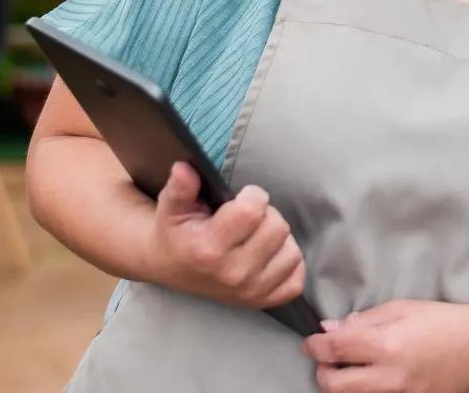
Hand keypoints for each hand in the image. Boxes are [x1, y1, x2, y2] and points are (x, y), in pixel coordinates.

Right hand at [147, 161, 305, 309]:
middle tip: (247, 218)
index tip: (241, 198)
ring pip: (292, 250)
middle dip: (266, 214)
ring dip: (278, 238)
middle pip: (277, 227)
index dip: (252, 196)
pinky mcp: (263, 301)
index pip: (253, 211)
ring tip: (256, 235)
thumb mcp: (172, 206)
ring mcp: (249, 291)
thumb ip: (180, 186)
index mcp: (208, 249)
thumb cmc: (176, 232)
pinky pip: (296, 277)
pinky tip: (268, 254)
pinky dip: (287, 262)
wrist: (171, 267)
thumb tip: (185, 168)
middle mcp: (232, 274)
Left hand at [303, 300, 468, 392]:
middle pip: (333, 385)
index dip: (314, 346)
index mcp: (387, 344)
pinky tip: (375, 379)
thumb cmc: (444, 322)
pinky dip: (368, 392)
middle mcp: (390, 378)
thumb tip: (330, 329)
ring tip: (355, 369)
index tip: (312, 342)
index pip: (334, 350)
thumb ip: (365, 320)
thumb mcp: (404, 308)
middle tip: (330, 360)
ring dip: (344, 385)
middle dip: (323, 371)